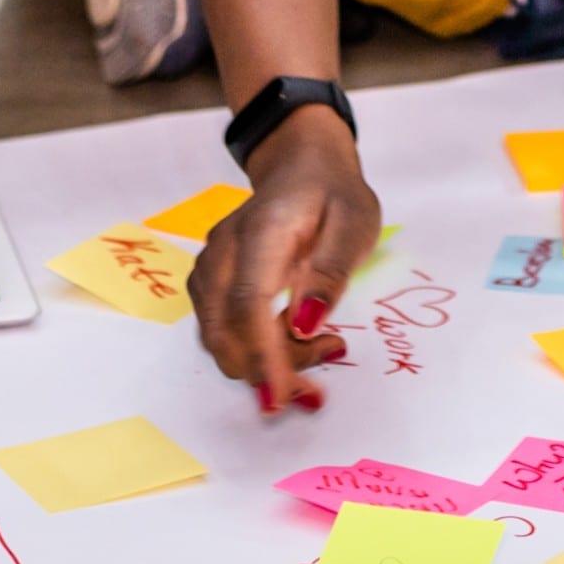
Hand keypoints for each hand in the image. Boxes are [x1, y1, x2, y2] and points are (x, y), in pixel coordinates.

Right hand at [192, 108, 373, 412]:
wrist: (302, 166)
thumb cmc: (334, 195)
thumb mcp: (354, 223)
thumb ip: (331, 272)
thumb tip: (304, 326)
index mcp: (262, 232)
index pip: (248, 304)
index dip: (262, 356)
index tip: (282, 397)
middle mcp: (224, 250)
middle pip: (224, 330)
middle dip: (265, 371)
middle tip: (316, 386)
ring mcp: (210, 265)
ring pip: (218, 336)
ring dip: (261, 363)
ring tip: (321, 351)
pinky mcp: (209, 281)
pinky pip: (220, 328)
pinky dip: (251, 350)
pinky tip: (292, 342)